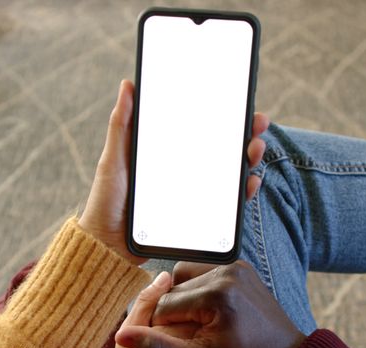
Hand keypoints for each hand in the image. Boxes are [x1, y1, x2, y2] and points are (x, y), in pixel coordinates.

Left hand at [78, 79, 271, 263]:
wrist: (108, 245)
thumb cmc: (106, 200)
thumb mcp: (113, 159)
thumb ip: (121, 125)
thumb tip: (127, 85)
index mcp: (167, 151)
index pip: (200, 126)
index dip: (222, 112)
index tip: (239, 99)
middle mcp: (184, 169)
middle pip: (222, 146)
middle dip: (246, 132)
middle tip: (258, 123)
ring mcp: (193, 191)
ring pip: (230, 171)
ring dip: (249, 158)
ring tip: (255, 149)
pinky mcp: (199, 214)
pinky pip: (227, 202)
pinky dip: (243, 191)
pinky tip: (250, 182)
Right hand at [114, 261, 305, 347]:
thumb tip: (121, 337)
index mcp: (216, 294)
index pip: (164, 306)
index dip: (165, 330)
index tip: (184, 346)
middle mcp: (226, 272)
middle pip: (173, 289)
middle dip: (175, 314)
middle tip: (191, 338)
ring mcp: (235, 265)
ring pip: (185, 277)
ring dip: (184, 300)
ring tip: (198, 325)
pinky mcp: (239, 266)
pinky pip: (203, 272)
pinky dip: (197, 290)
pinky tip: (207, 313)